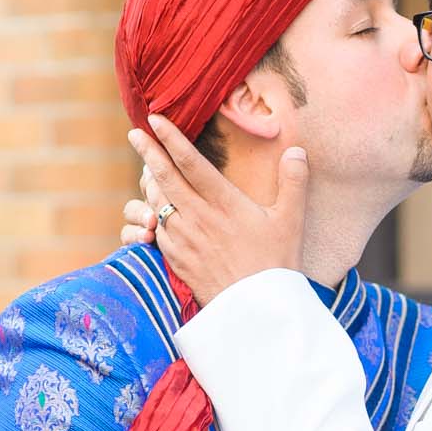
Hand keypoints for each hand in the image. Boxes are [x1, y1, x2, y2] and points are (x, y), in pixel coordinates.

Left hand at [120, 119, 308, 302]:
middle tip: (135, 133)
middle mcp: (198, 217)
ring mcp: (184, 239)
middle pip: (165, 177)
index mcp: (224, 202)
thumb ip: (293, 182)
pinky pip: (159, 231)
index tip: (155, 118)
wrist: (257, 311)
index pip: (190, 162)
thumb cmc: (276, 264)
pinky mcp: (178, 260)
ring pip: (158, 203)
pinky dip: (155, 215)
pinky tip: (157, 210)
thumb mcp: (291, 220)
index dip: (170, 138)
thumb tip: (297, 150)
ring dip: (150, 184)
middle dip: (147, 152)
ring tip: (148, 169)